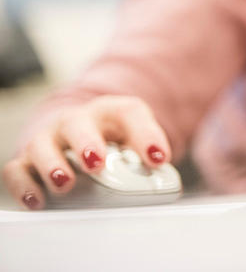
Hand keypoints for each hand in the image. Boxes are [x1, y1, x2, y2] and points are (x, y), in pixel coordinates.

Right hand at [3, 95, 171, 209]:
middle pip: (77, 123)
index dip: (145, 135)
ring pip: (41, 144)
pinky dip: (24, 185)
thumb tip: (161, 176)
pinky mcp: (28, 160)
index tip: (158, 158)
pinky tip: (38, 200)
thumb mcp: (135, 140)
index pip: (130, 113)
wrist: (82, 133)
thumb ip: (149, 154)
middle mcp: (77, 121)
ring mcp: (50, 138)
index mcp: (111, 112)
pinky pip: (17, 169)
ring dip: (52, 164)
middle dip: (86, 143)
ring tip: (65, 183)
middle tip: (95, 163)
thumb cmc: (112, 138)